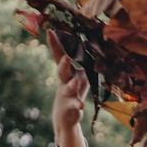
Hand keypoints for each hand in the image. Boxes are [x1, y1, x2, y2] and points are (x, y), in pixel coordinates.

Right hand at [47, 31, 89, 146]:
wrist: (65, 116)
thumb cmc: (74, 92)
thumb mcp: (79, 76)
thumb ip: (83, 63)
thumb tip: (96, 47)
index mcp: (67, 72)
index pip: (59, 56)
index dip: (55, 44)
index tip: (50, 31)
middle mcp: (65, 82)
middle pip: (62, 71)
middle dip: (63, 65)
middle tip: (65, 58)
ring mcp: (67, 95)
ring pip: (69, 88)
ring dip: (72, 84)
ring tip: (76, 81)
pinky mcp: (71, 108)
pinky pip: (74, 106)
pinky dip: (77, 105)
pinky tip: (80, 106)